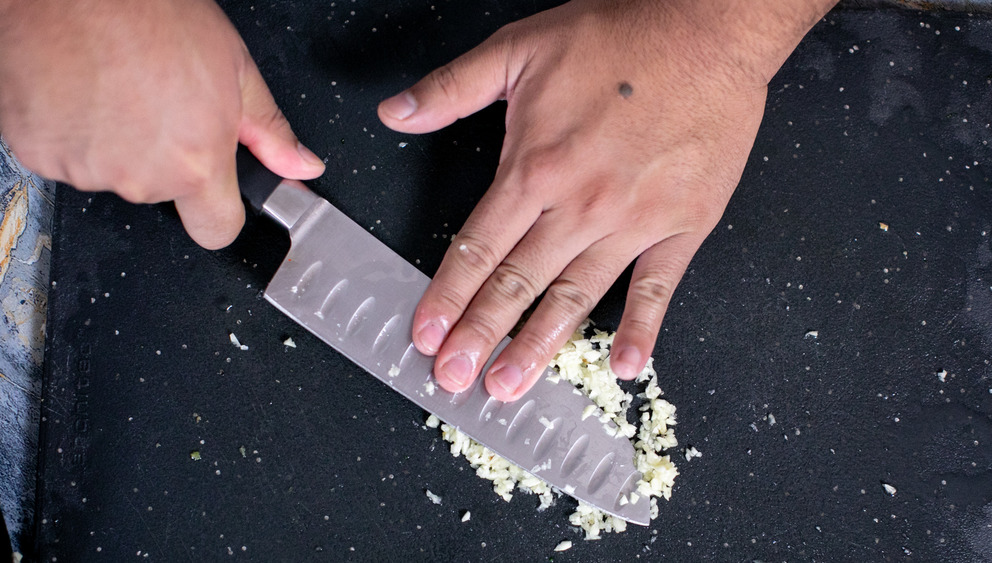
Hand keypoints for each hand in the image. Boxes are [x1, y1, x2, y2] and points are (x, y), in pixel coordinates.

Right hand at [0, 0, 323, 248]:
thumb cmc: (150, 14)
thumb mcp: (235, 67)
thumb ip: (269, 130)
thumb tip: (302, 167)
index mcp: (196, 162)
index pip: (217, 230)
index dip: (219, 213)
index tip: (215, 196)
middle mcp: (143, 177)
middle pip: (161, 192)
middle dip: (163, 157)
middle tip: (157, 103)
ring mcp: (87, 170)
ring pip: (112, 172)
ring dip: (115, 143)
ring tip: (116, 89)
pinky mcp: (39, 155)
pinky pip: (63, 158)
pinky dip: (70, 133)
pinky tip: (80, 93)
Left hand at [379, 0, 834, 400]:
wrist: (707, 30)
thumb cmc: (618, 37)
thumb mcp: (519, 48)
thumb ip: (451, 88)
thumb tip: (393, 112)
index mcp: (535, 168)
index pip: (478, 247)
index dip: (447, 296)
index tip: (426, 335)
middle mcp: (579, 205)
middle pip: (518, 283)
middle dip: (480, 335)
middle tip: (452, 379)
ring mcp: (633, 221)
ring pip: (576, 297)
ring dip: (539, 346)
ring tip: (509, 386)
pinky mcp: (683, 224)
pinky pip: (659, 287)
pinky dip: (644, 329)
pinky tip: (627, 367)